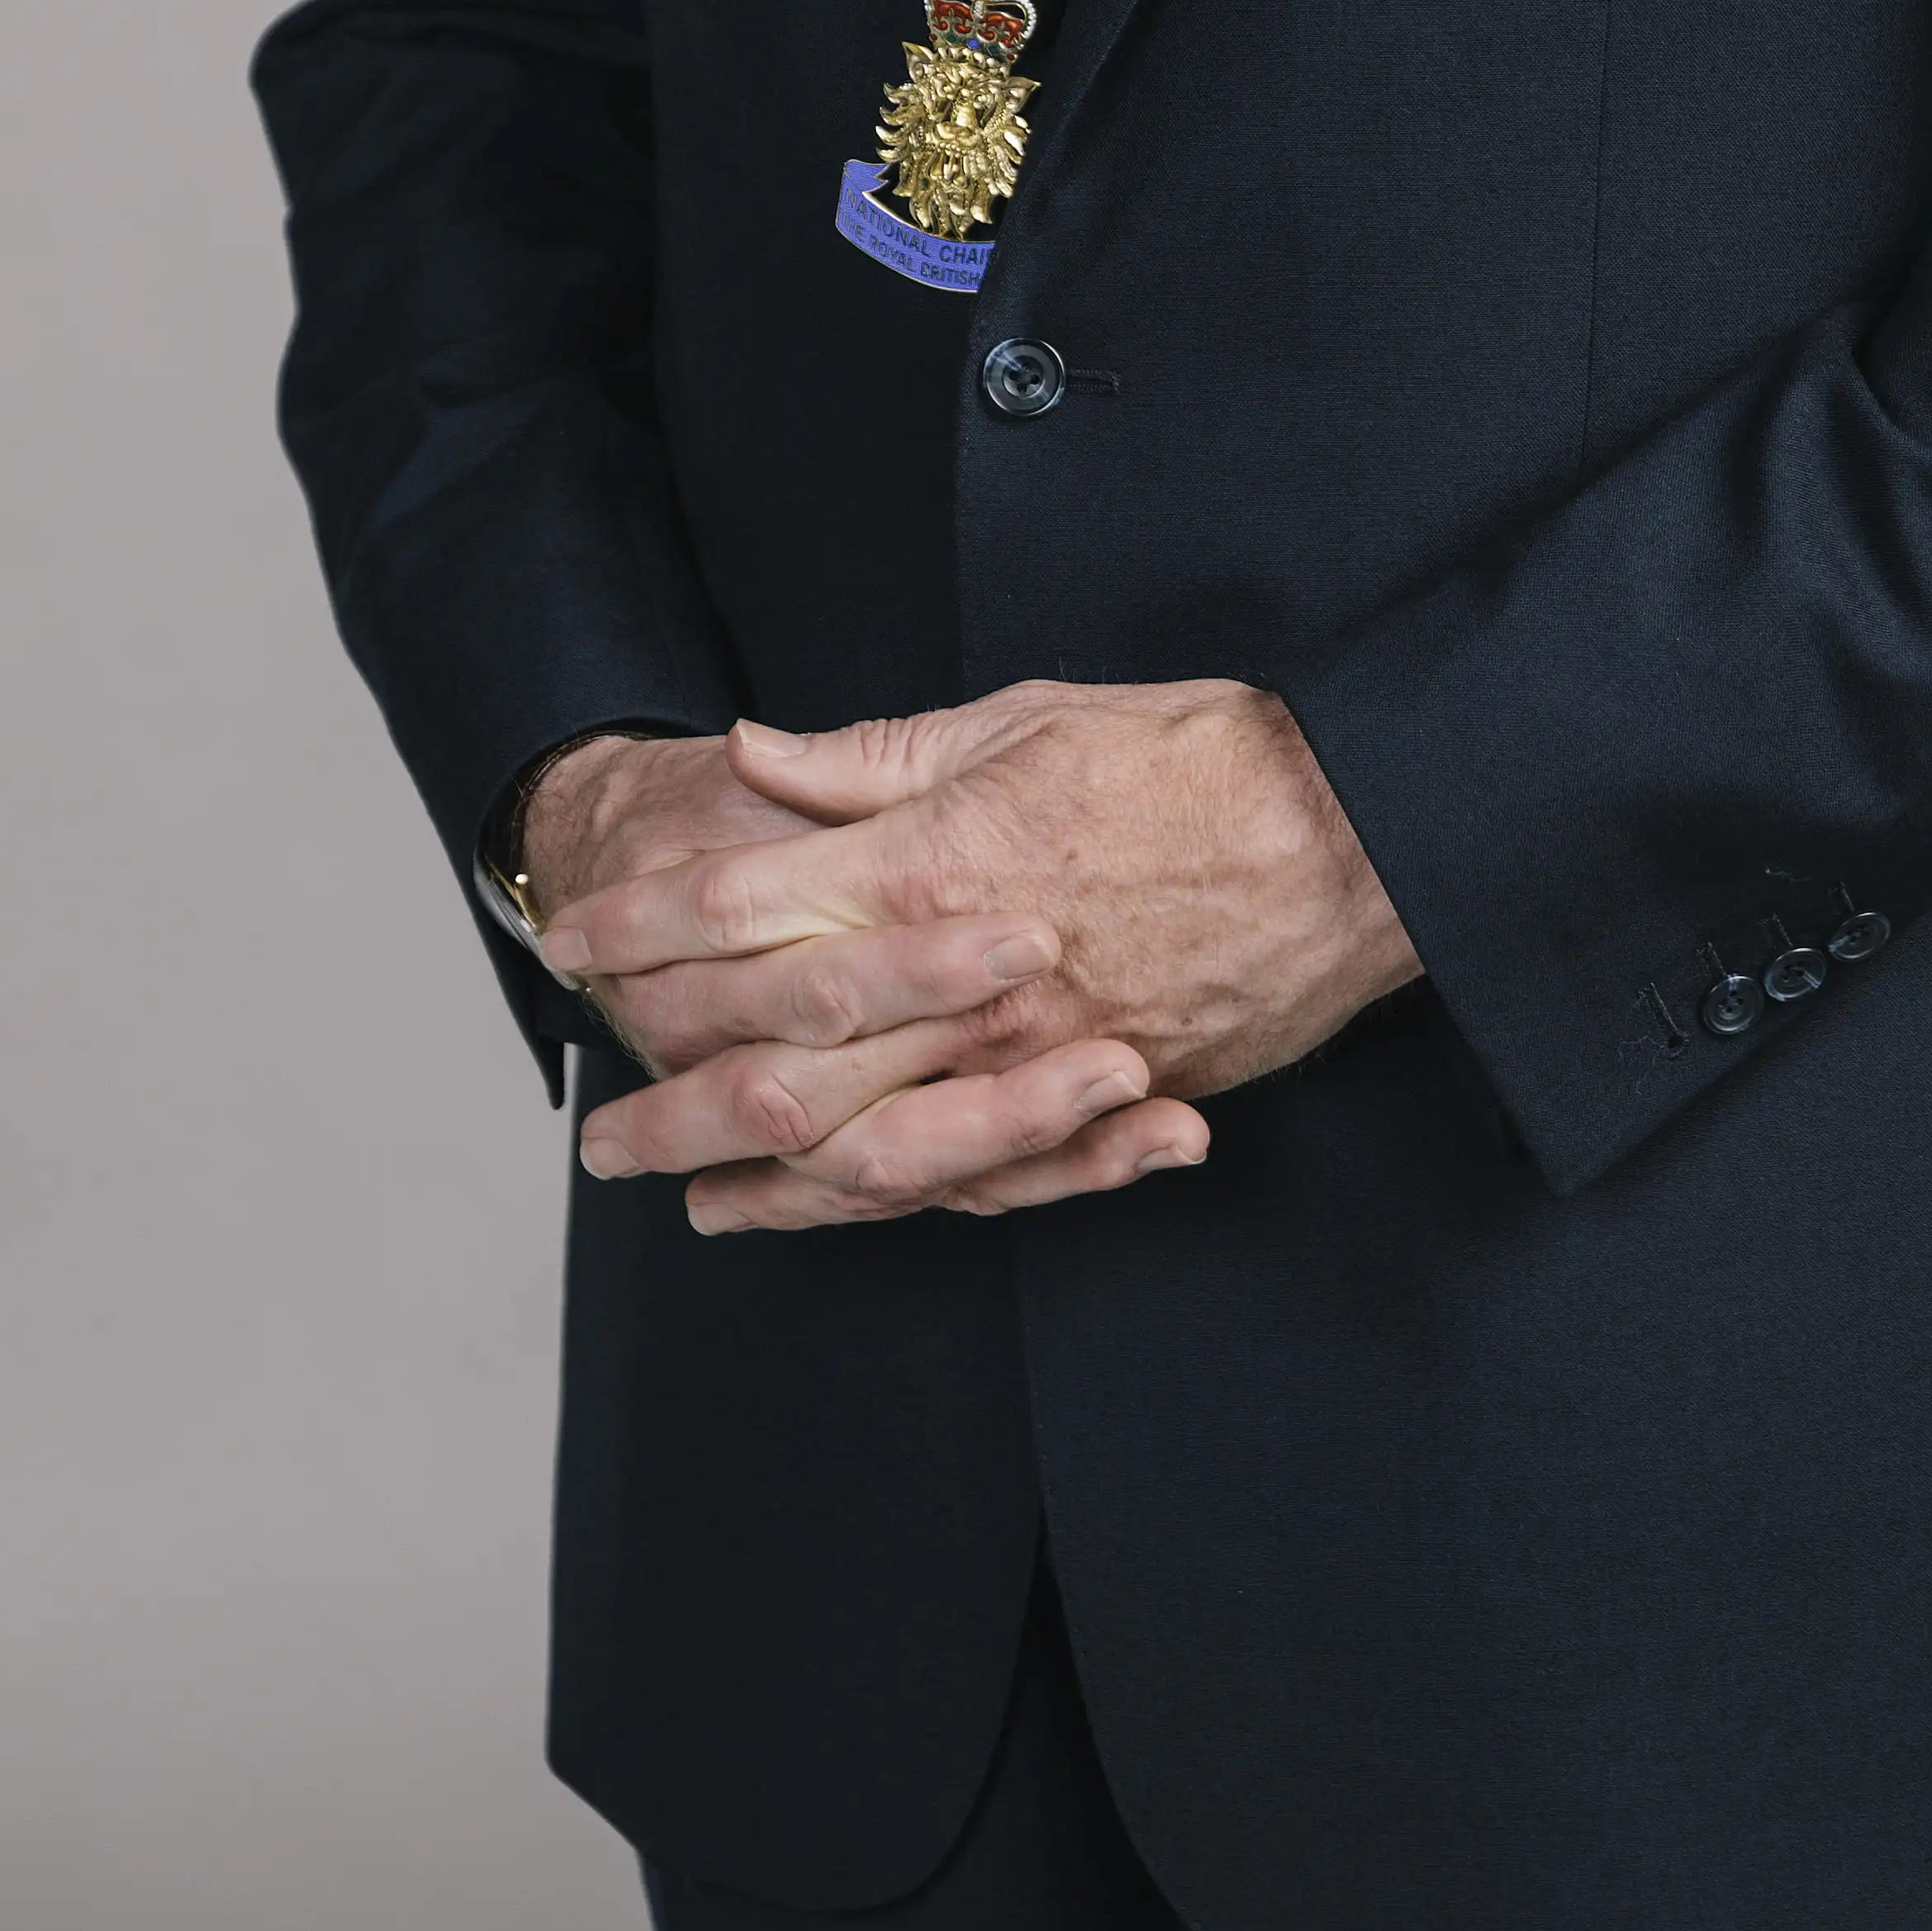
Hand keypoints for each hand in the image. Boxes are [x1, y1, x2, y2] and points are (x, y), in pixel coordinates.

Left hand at [520, 721, 1174, 1233]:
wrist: (1359, 832)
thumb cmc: (1198, 755)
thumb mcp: (1027, 717)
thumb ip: (878, 757)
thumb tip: (759, 755)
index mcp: (936, 862)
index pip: (742, 906)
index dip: (642, 928)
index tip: (572, 942)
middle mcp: (964, 978)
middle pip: (771, 1056)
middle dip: (665, 1091)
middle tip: (593, 1127)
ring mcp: (1028, 1057)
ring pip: (851, 1146)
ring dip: (748, 1175)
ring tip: (674, 1189)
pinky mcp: (1094, 1102)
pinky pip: (958, 1183)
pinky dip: (869, 1210)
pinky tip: (810, 1213)